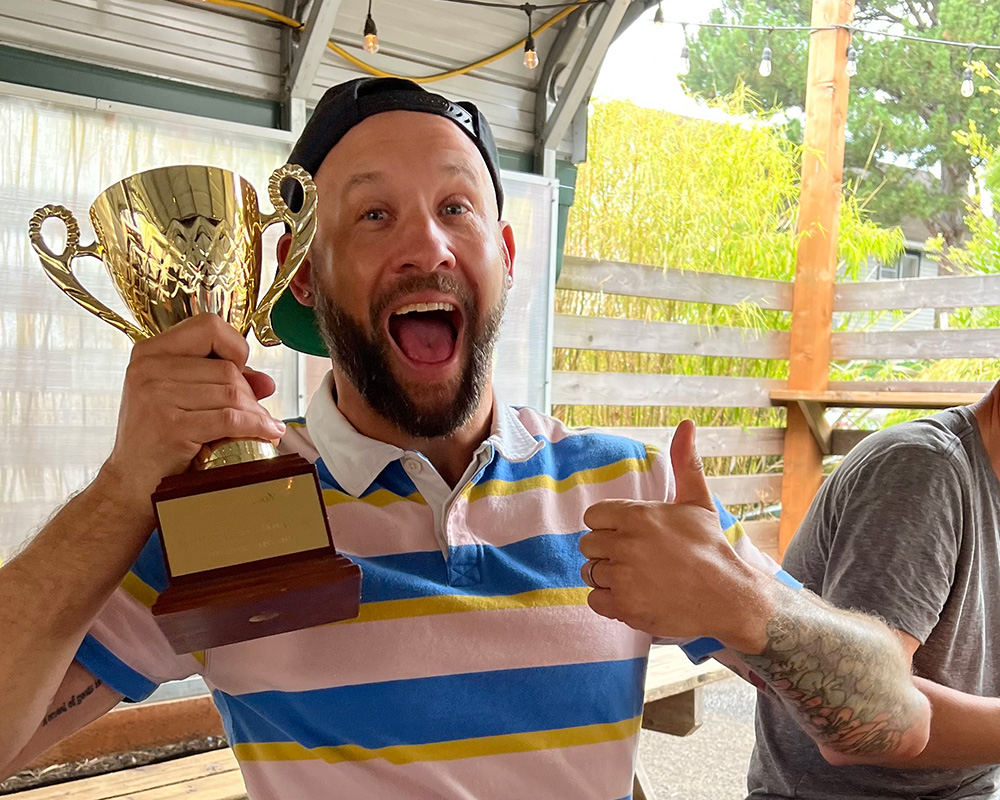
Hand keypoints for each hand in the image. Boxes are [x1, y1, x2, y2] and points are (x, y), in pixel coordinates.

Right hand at [97, 314, 285, 508]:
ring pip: (232, 392)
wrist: (130, 484)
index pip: (208, 326)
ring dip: (255, 413)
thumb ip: (220, 383)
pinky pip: (230, 419)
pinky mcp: (171, 426)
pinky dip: (255, 427)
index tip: (240, 369)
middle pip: (226, 368)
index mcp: (149, 353)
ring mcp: (156, 397)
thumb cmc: (157, 441)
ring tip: (261, 427)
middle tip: (254, 414)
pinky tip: (266, 433)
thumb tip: (266, 381)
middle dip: (249, 393)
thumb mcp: (181, 400)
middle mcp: (148, 369)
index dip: (234, 346)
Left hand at [578, 420, 768, 651]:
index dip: (609, 526)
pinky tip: (635, 597)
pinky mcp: (624, 607)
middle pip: (588, 544)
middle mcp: (626, 544)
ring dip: (608, 577)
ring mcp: (624, 577)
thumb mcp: (698, 501)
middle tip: (637, 559)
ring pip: (590, 572)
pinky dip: (610, 602)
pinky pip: (594, 600)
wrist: (728, 597)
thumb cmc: (711, 548)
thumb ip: (685, 463)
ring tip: (638, 578)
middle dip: (607, 552)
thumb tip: (687, 424)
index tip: (631, 536)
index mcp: (638, 515)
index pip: (593, 516)